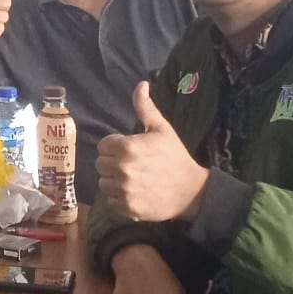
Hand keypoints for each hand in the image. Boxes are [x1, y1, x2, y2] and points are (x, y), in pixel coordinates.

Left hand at [96, 82, 208, 221]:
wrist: (191, 190)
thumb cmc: (175, 156)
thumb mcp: (162, 129)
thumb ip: (145, 108)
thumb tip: (141, 85)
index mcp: (127, 148)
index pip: (103, 145)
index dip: (114, 146)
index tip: (127, 149)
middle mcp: (122, 169)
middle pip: (100, 164)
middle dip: (112, 162)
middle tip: (130, 164)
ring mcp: (124, 191)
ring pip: (103, 183)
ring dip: (113, 180)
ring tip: (130, 178)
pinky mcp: (127, 208)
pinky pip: (110, 201)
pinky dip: (118, 197)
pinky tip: (133, 192)